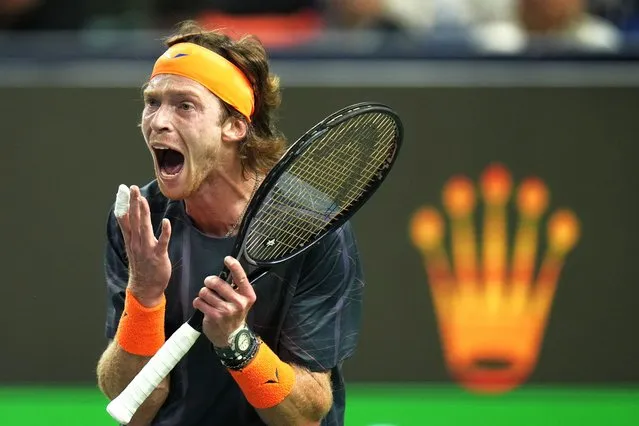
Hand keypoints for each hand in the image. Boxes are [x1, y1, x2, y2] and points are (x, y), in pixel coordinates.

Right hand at [116, 185, 171, 306]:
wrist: (145, 287)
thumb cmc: (142, 265)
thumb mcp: (134, 247)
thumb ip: (132, 231)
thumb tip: (128, 217)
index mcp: (131, 240)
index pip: (126, 218)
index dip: (125, 204)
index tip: (123, 189)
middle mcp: (137, 243)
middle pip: (134, 220)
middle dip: (133, 203)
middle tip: (133, 188)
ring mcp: (147, 249)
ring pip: (144, 228)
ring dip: (143, 213)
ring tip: (142, 199)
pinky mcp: (158, 256)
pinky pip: (162, 242)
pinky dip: (164, 232)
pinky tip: (166, 221)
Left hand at [193, 256, 256, 347]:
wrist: (231, 337)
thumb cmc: (235, 314)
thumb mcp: (242, 301)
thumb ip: (236, 287)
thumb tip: (225, 271)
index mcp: (248, 296)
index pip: (241, 277)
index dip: (234, 266)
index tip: (227, 259)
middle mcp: (239, 303)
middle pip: (218, 283)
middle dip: (210, 281)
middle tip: (209, 283)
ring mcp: (226, 310)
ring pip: (206, 292)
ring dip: (203, 293)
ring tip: (206, 298)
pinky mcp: (214, 316)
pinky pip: (199, 302)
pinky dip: (198, 302)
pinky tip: (203, 305)